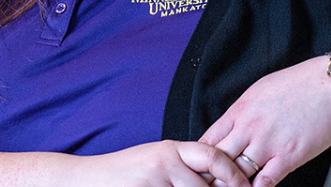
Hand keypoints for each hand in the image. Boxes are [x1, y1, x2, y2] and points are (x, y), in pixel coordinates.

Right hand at [69, 140, 251, 186]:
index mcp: (171, 148)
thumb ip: (184, 167)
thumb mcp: (156, 162)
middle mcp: (164, 161)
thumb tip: (219, 180)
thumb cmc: (124, 174)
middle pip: (205, 185)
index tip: (245, 186)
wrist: (85, 179)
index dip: (233, 173)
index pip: (213, 156)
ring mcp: (153, 180)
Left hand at [199, 56, 330, 186]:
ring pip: (238, 174)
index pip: (207, 141)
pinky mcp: (288, 156)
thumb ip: (242, 113)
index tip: (200, 169)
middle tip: (210, 184)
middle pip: (218, 161)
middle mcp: (249, 128)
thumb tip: (231, 127)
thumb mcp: (259, 91)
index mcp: (239, 112)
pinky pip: (265, 181)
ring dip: (233, 185)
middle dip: (212, 176)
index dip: (200, 159)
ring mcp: (268, 143)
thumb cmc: (299, 85)